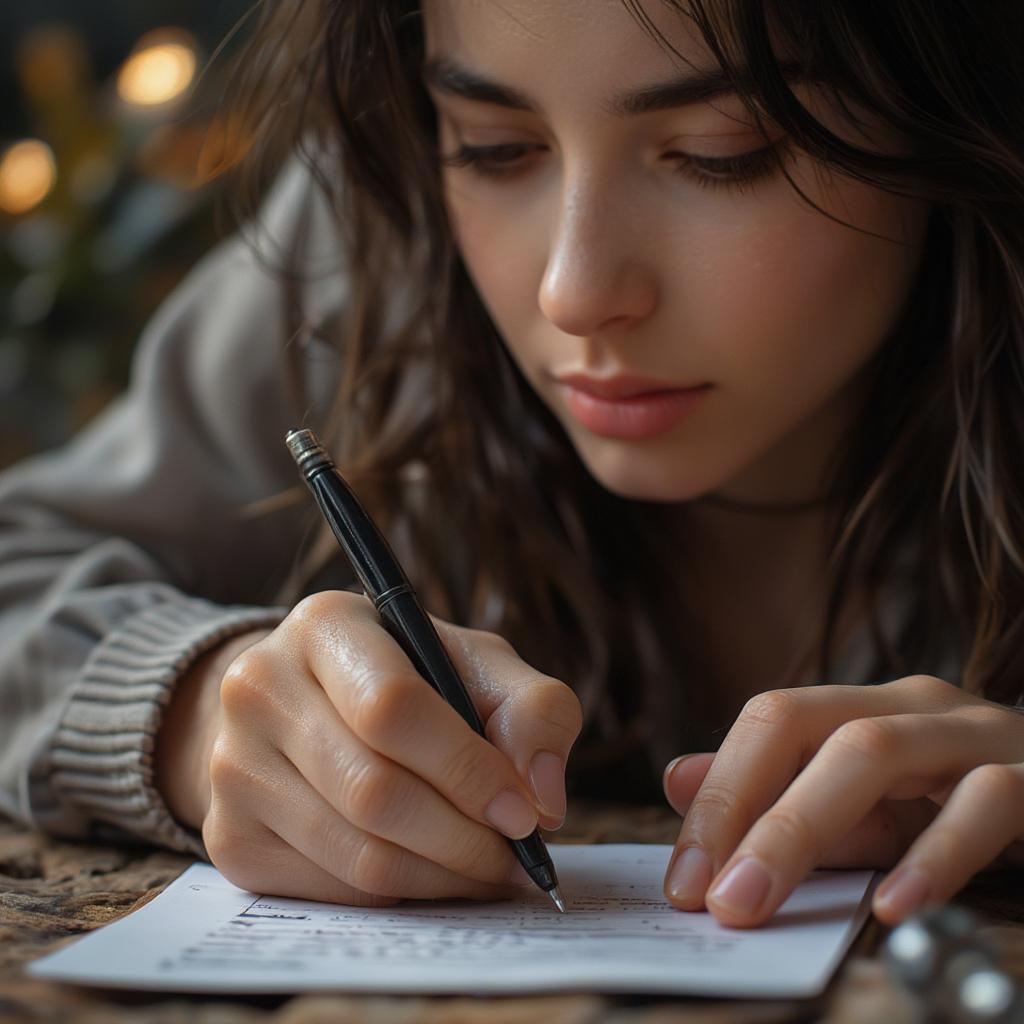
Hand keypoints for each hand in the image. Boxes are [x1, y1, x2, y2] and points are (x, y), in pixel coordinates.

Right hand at [197, 591, 581, 906]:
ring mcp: (231, 766)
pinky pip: (332, 889)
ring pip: (356, 852)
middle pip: (373, 790)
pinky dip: (401, 894)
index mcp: (324, 625)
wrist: (304, 705)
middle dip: (464, 838)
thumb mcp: (477, 666)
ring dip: (442, 876)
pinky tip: (435, 874)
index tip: (524, 813)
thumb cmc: (409, 678)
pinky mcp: (229, 836)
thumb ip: (533, 710)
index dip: (466, 768)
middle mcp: (259, 687)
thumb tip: (542, 798)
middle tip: (516, 856)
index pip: (393, 706)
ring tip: (488, 869)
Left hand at [660, 675, 1023, 927]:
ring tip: (756, 897)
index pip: (772, 721)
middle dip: (742, 810)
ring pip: (874, 750)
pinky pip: (985, 801)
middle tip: (706, 897)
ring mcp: (980, 732)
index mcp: (868, 706)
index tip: (683, 879)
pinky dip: (933, 854)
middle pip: (808, 727)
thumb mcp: (876, 809)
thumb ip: (786, 800)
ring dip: (801, 826)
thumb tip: (678, 781)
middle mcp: (916, 706)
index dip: (719, 793)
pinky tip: (893, 904)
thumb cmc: (971, 805)